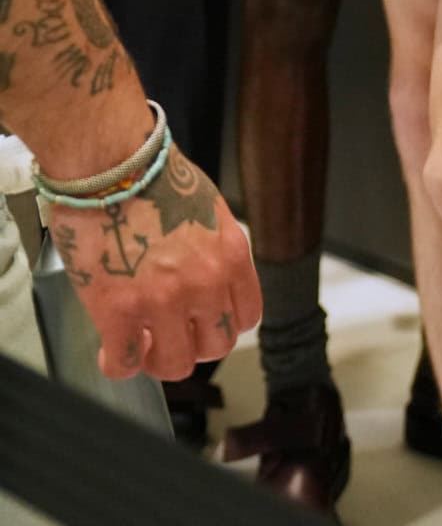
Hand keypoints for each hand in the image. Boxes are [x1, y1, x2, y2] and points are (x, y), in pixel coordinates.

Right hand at [45, 145, 260, 382]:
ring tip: (141, 343)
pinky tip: (112, 349)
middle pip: (215, 346)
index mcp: (230, 253)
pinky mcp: (119, 310)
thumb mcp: (207, 206)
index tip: (203, 323)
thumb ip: (212, 247)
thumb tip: (204, 270)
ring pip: (174, 363)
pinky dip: (118, 362)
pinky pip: (125, 363)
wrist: (111, 162)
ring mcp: (163, 300)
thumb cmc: (152, 174)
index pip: (246, 315)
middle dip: (191, 344)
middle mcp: (205, 281)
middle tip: (169, 334)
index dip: (221, 324)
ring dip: (156, 359)